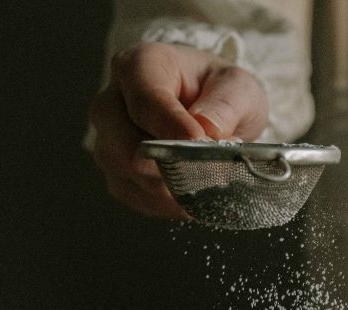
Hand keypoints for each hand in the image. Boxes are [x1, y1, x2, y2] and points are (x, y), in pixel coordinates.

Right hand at [89, 42, 268, 217]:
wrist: (206, 109)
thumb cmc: (217, 92)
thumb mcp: (238, 87)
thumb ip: (226, 104)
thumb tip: (206, 130)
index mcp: (139, 66)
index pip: (144, 101)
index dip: (170, 127)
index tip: (198, 141)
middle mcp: (112, 104)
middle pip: (125, 149)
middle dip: (170, 168)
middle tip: (210, 172)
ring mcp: (109, 143)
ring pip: (129, 178)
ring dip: (172, 189)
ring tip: (206, 182)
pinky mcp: (117, 176)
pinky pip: (137, 198)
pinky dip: (168, 203)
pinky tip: (191, 193)